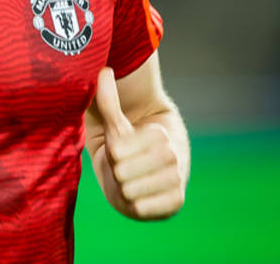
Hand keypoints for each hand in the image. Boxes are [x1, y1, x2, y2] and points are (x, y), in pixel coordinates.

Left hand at [93, 67, 184, 219]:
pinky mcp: (176, 203)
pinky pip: (144, 209)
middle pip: (123, 172)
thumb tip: (103, 70)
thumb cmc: (127, 148)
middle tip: (124, 171)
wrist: (142, 176)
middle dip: (117, 173)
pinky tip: (139, 198)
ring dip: (125, 190)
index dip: (113, 155)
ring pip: (130, 191)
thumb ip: (108, 99)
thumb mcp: (115, 125)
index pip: (118, 150)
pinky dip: (136, 206)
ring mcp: (177, 180)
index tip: (120, 153)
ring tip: (131, 183)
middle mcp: (173, 156)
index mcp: (160, 134)